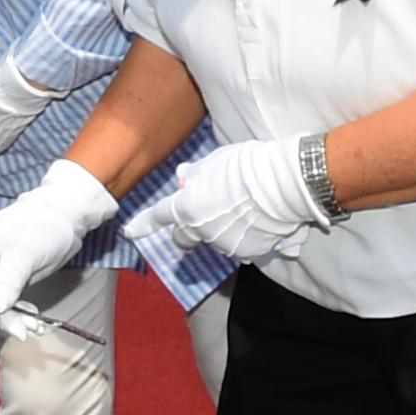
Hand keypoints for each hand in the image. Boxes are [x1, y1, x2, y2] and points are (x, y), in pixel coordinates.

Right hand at [0, 160, 117, 340]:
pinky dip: (21, 313)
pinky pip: (10, 300)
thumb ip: (10, 277)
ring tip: (33, 328)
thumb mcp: (29, 248)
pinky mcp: (11, 278)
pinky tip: (35, 322)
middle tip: (21, 332)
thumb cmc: (48, 224)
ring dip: (13, 318)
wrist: (69, 216)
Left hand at [123, 139, 328, 267]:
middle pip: (183, 239)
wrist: (285, 184)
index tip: (130, 231)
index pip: (158, 216)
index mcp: (187, 208)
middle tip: (204, 213)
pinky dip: (247, 237)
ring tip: (245, 210)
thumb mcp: (215, 161)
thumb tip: (185, 180)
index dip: (143, 223)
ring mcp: (226, 246)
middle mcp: (201, 232)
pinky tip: (261, 221)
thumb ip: (197, 176)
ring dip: (221, 231)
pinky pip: (242, 247)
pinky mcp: (250, 253)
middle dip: (187, 229)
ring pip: (215, 241)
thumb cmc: (248, 166)